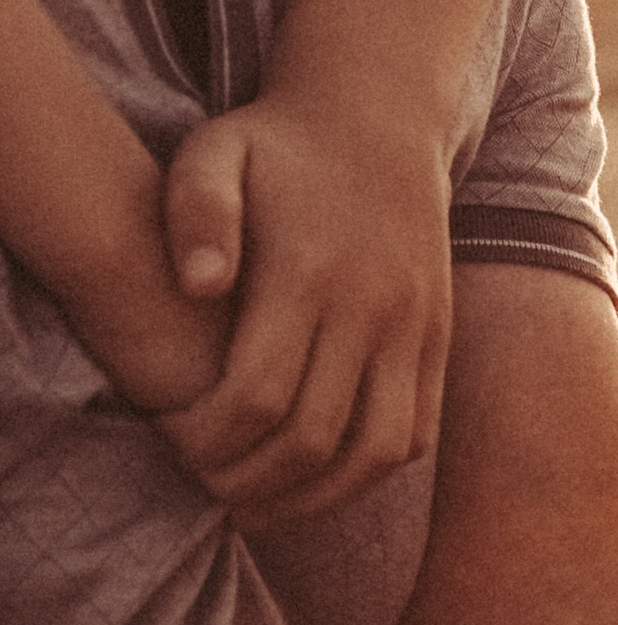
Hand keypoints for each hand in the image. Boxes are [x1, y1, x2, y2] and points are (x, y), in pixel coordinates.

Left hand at [150, 88, 450, 527]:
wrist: (379, 120)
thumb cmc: (273, 146)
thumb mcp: (214, 151)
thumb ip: (196, 212)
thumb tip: (199, 288)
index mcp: (309, 272)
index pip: (257, 395)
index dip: (209, 439)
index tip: (172, 441)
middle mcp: (372, 310)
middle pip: (313, 438)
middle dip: (251, 480)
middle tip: (206, 487)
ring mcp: (414, 333)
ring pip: (372, 456)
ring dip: (314, 498)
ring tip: (260, 505)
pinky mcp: (437, 346)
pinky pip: (412, 438)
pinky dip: (365, 475)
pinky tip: (316, 479)